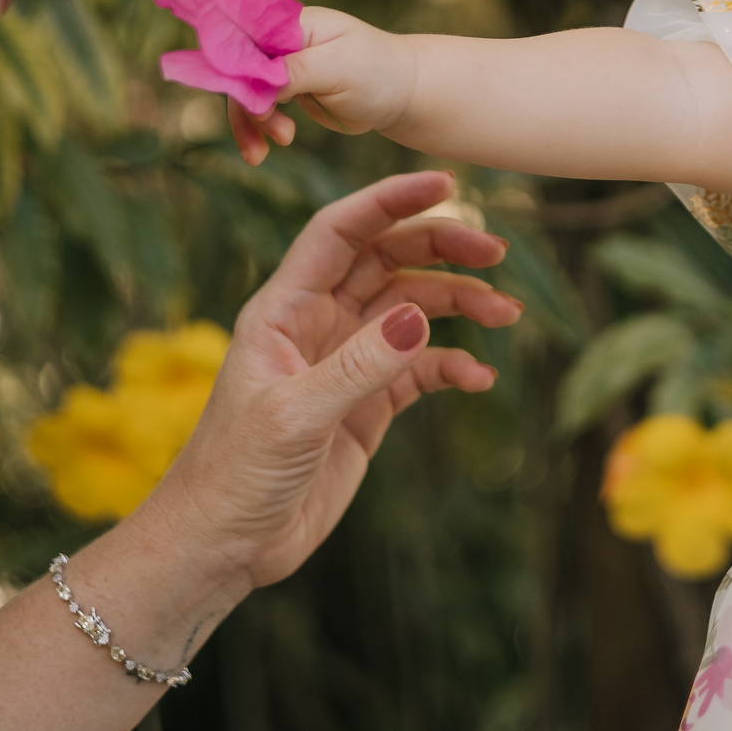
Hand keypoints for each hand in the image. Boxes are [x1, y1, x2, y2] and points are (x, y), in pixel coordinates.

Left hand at [147, 171, 520, 588]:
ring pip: (412, 310)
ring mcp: (345, 364)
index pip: (340, 232)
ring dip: (459, 304)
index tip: (446, 185)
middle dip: (441, 248)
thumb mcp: (294, 417)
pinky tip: (480, 378)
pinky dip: (453, 365)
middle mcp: (316, 325)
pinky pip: (421, 369)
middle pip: (387, 260)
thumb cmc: (235, 474)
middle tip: (495, 251)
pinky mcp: (366, 406)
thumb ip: (359, 366)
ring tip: (506, 313)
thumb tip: (423, 318)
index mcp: (283, 310)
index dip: (389, 201)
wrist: (225, 546)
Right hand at [228, 6, 415, 163]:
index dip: (234, 67)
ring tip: (261, 154)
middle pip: (240, 70)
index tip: (244, 100)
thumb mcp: (336, 67)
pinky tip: (264, 149)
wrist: (401, 94)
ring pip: (246, 93)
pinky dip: (258, 128)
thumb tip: (250, 82)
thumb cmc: (376, 72)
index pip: (246, 39)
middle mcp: (282, 41)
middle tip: (263, 135)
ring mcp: (283, 67)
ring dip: (251, 123)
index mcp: (291, 24)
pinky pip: (259, 108)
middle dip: (244, 105)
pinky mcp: (288, 90)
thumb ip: (293, 70)